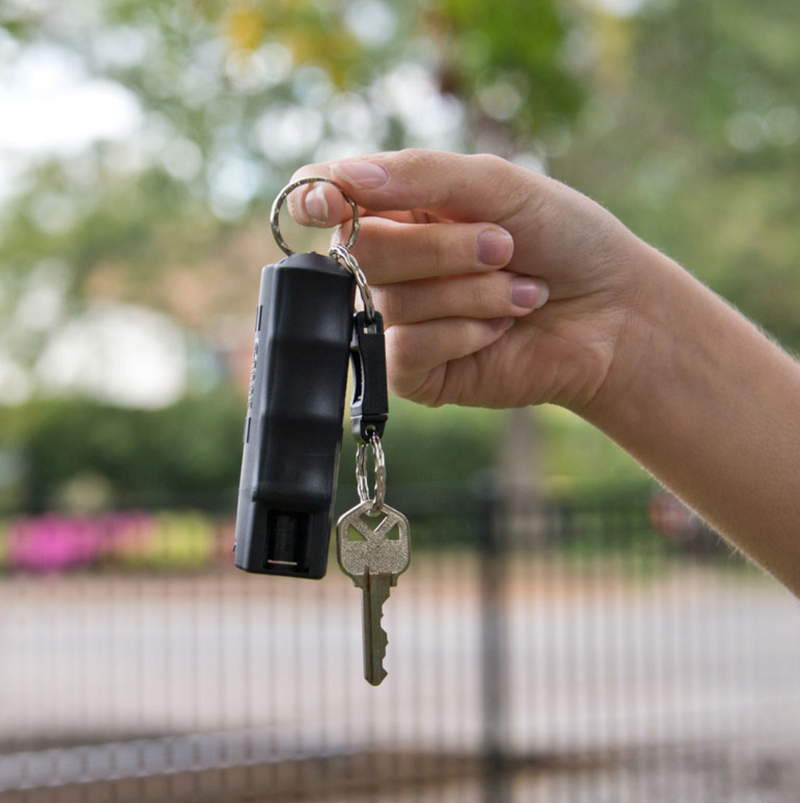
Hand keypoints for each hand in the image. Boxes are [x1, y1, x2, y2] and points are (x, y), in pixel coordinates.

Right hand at [289, 149, 646, 411]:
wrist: (612, 312)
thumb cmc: (560, 238)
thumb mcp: (497, 185)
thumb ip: (419, 175)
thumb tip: (340, 180)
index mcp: (399, 208)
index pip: (325, 199)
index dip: (315, 199)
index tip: (330, 203)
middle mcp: (388, 264)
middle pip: (360, 251)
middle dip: (440, 248)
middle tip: (504, 246)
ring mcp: (397, 320)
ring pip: (392, 301)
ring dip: (471, 292)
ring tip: (522, 292)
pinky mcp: (413, 372)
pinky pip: (407, 350)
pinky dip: (464, 333)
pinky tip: (501, 329)